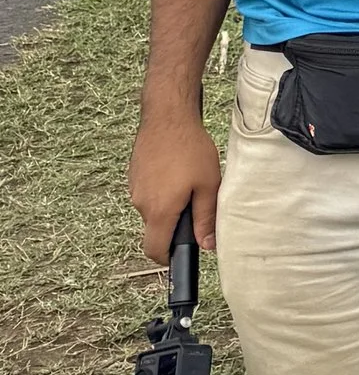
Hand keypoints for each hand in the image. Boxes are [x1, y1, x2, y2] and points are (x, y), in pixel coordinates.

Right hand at [129, 110, 224, 261]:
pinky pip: (148, 193)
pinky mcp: (134, 176)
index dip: (168, 258)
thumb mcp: (208, 185)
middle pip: (156, 229)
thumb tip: (207, 245)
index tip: (181, 254)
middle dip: (175, 225)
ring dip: (169, 205)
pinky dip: (162, 190)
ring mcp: (134, 189)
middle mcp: (141, 204)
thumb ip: (206, 218)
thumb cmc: (190, 148)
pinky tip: (176, 171)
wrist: (167, 116)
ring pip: (153, 210)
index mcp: (159, 211)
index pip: (155, 250)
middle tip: (196, 205)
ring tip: (188, 182)